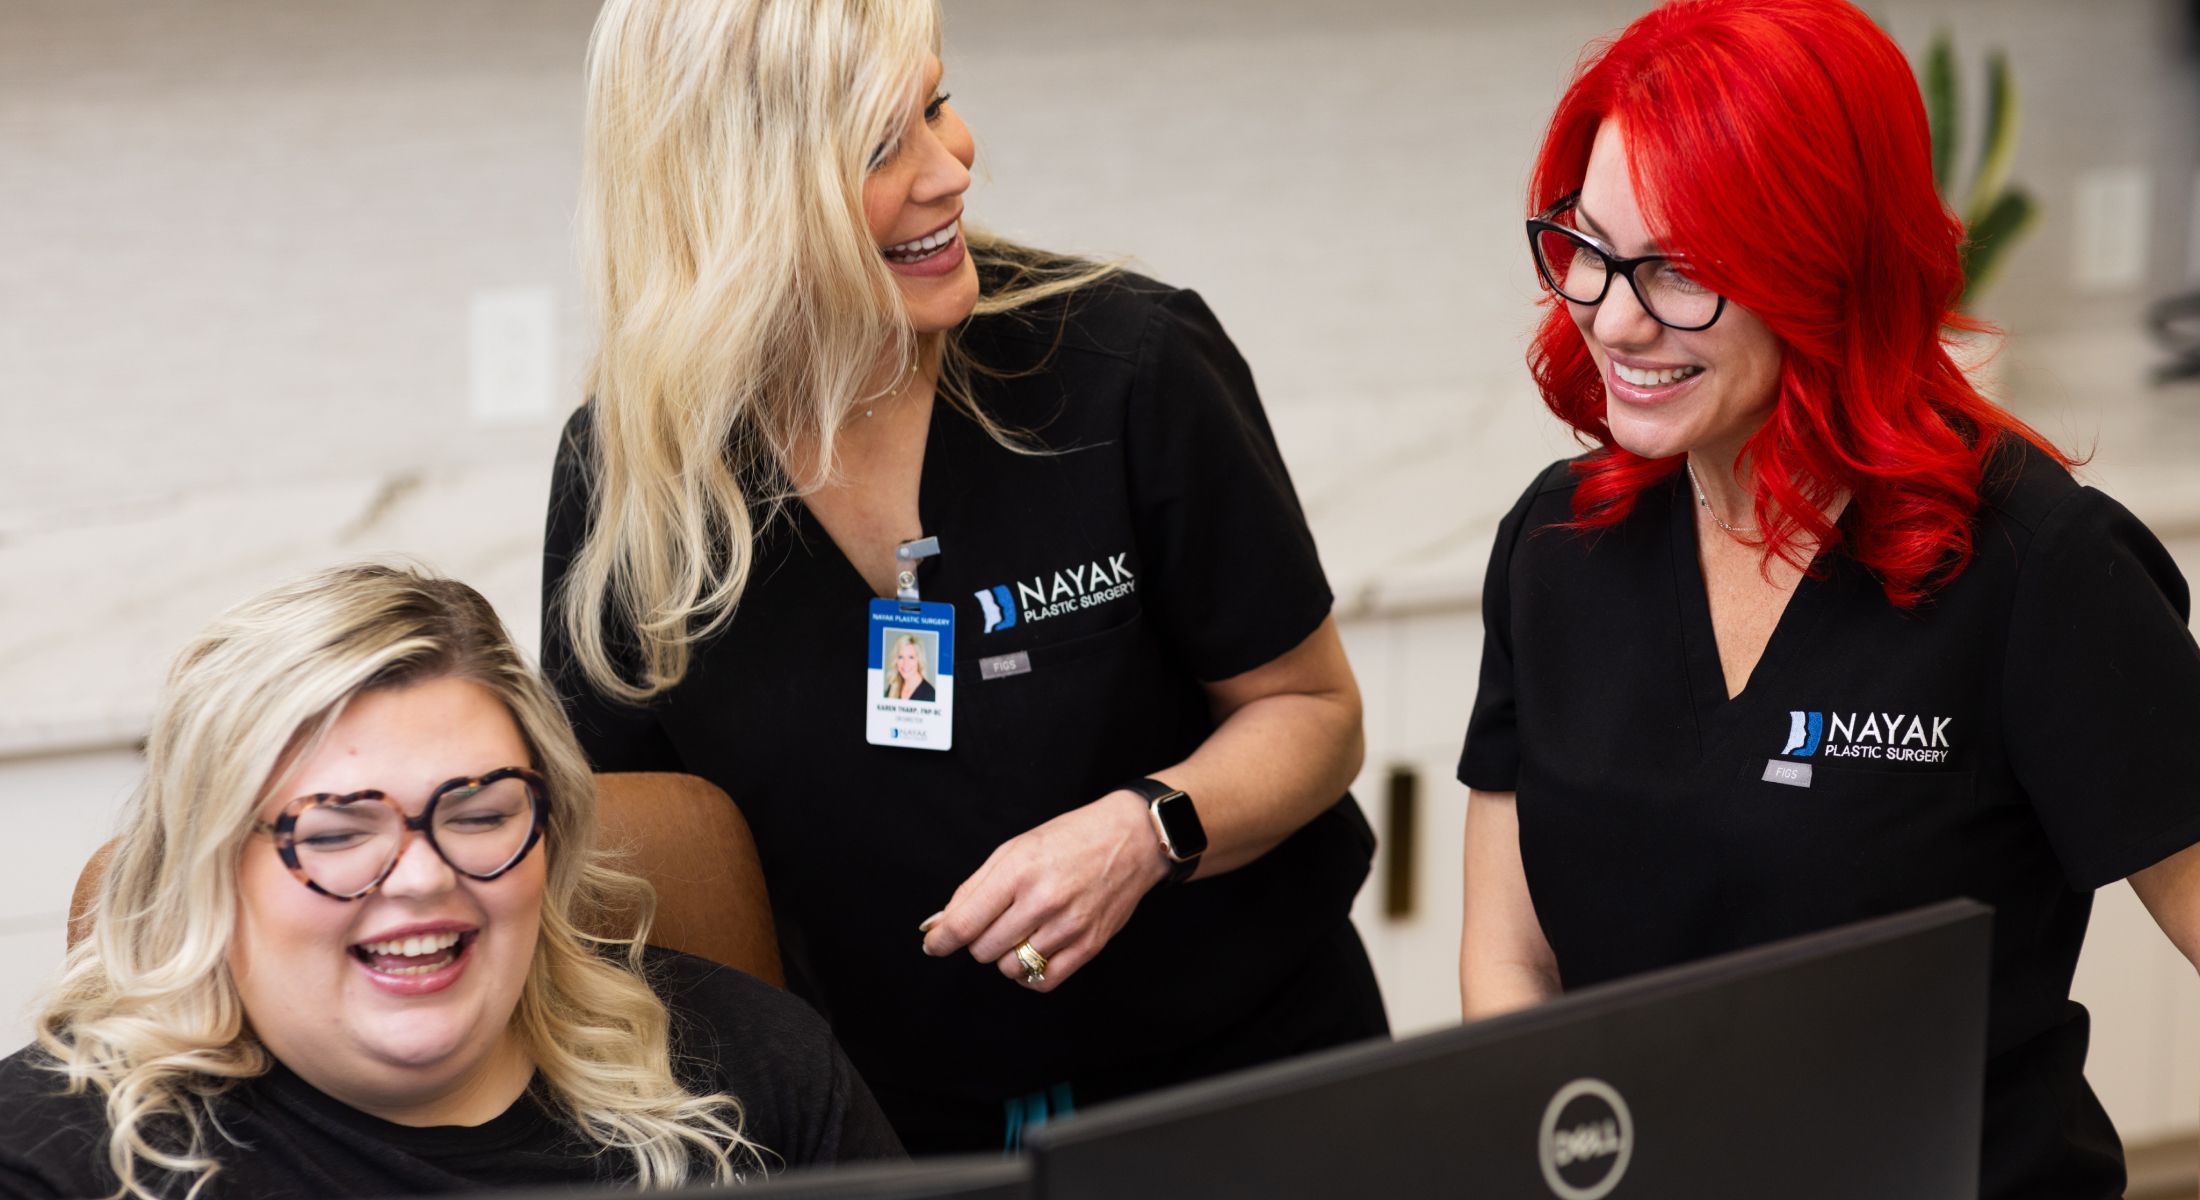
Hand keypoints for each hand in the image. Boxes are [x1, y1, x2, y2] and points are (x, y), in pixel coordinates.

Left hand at [919, 790, 1169, 991]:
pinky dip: (1029, 974)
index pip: (964, 923)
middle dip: (978, 940)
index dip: (940, 940)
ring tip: (1020, 931)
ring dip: (1005, 956)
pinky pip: (1042, 981)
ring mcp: (1068, 926)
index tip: (933, 944)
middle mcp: (1043, 901)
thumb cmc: (1069, 839)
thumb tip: (936, 925)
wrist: (1130, 840)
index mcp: (1018, 871)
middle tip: (995, 920)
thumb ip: (972, 889)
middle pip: (983, 949)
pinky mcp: (1089, 946)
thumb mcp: (1014, 849)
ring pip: (1010, 968)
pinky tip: (1032, 952)